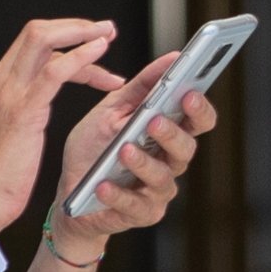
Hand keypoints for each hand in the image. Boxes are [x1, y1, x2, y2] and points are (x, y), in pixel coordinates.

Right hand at [0, 18, 118, 236]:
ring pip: (44, 40)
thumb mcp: (8, 127)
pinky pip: (55, 72)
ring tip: (108, 37)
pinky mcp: (23, 112)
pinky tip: (99, 54)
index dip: (65, 38)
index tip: (90, 43)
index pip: (31, 45)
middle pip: (37, 32)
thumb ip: (23, 103)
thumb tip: (45, 90)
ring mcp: (8, 94)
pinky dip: (80, 57)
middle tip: (104, 30)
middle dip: (76, 26)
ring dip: (82, 33)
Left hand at [48, 65, 214, 251]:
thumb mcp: (110, 111)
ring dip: (143, 162)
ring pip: (162, 177)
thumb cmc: (94, 150)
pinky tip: (103, 185)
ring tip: (123, 150)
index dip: (199, 107)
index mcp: (168, 133)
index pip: (197, 120)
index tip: (189, 91)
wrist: (71, 193)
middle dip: (172, 133)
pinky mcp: (141, 214)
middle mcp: (170, 161)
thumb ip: (140, 88)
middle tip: (154, 120)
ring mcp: (158, 190)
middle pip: (187, 148)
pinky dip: (118, 194)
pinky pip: (135, 205)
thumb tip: (171, 57)